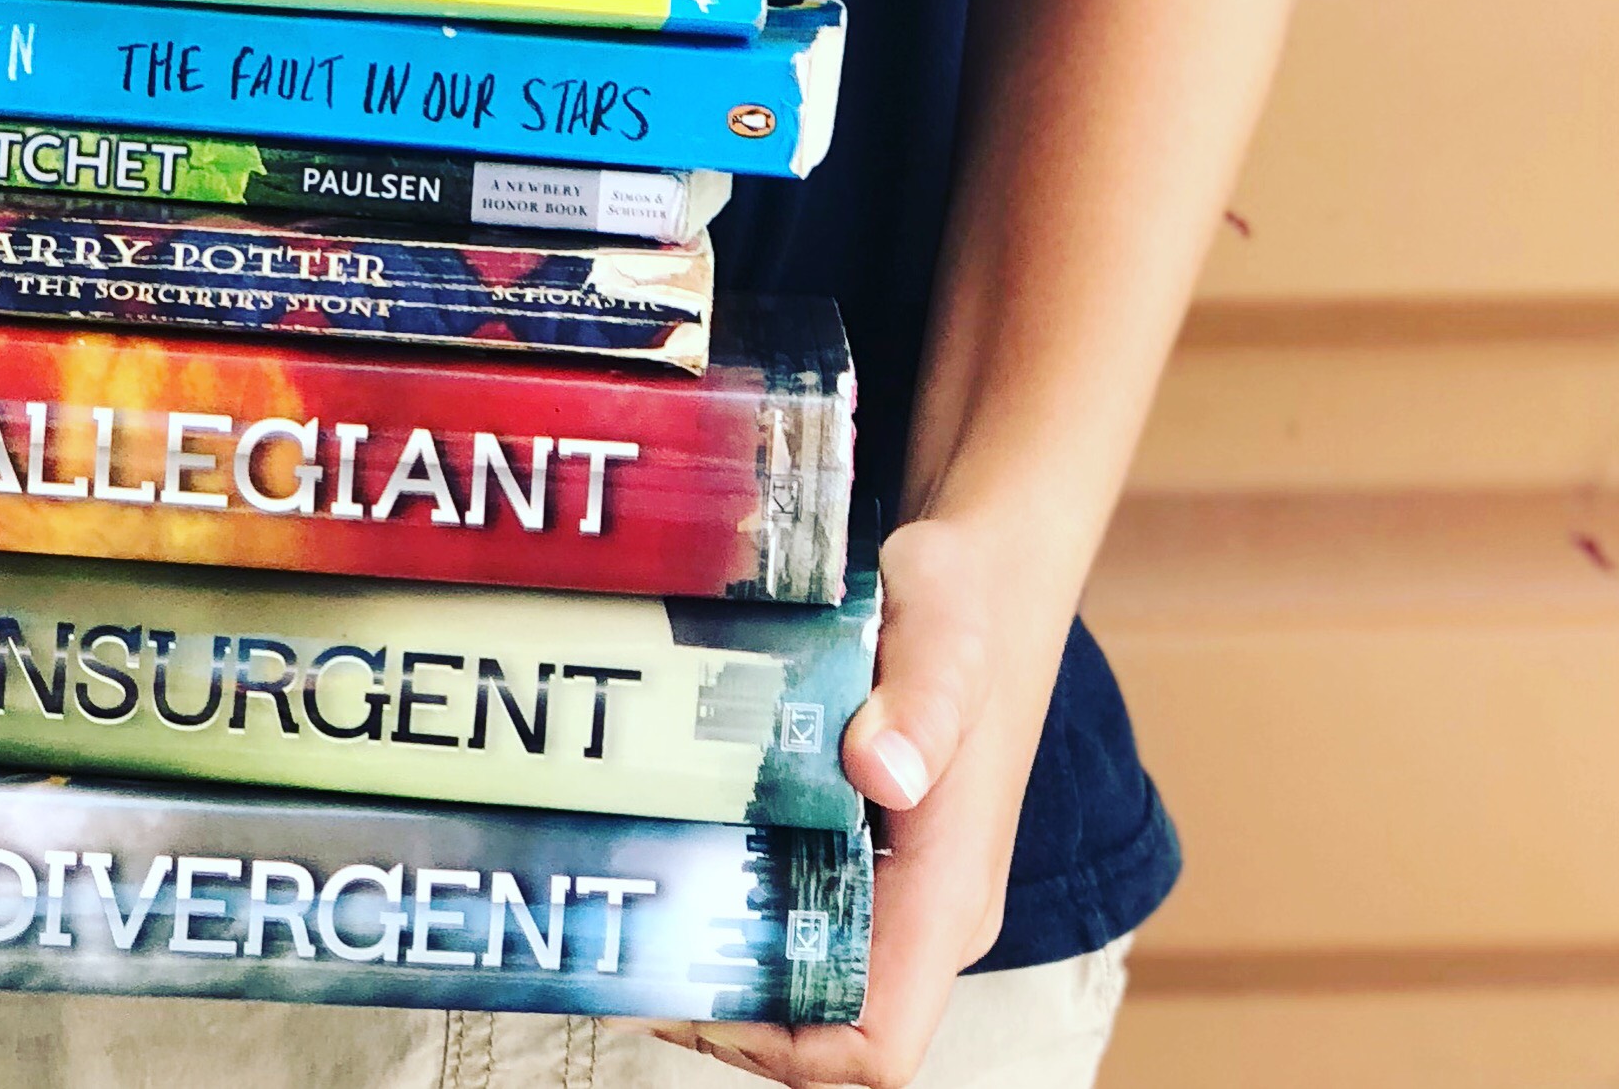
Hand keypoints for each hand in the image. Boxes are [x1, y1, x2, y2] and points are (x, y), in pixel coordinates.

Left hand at [649, 513, 1070, 1087]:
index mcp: (951, 893)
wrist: (987, 576)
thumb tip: (882, 771)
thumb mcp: (943, 626)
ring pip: (806, 980)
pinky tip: (676, 852)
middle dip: (724, 1006)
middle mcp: (927, 915)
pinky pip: (802, 920)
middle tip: (631, 935)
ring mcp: (900, 891)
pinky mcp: (871, 855)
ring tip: (637, 894)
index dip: (781, 1048)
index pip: (878, 1046)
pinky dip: (737, 908)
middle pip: (824, 1028)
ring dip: (722, 961)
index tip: (685, 986)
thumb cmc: (967, 600)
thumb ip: (924, 697)